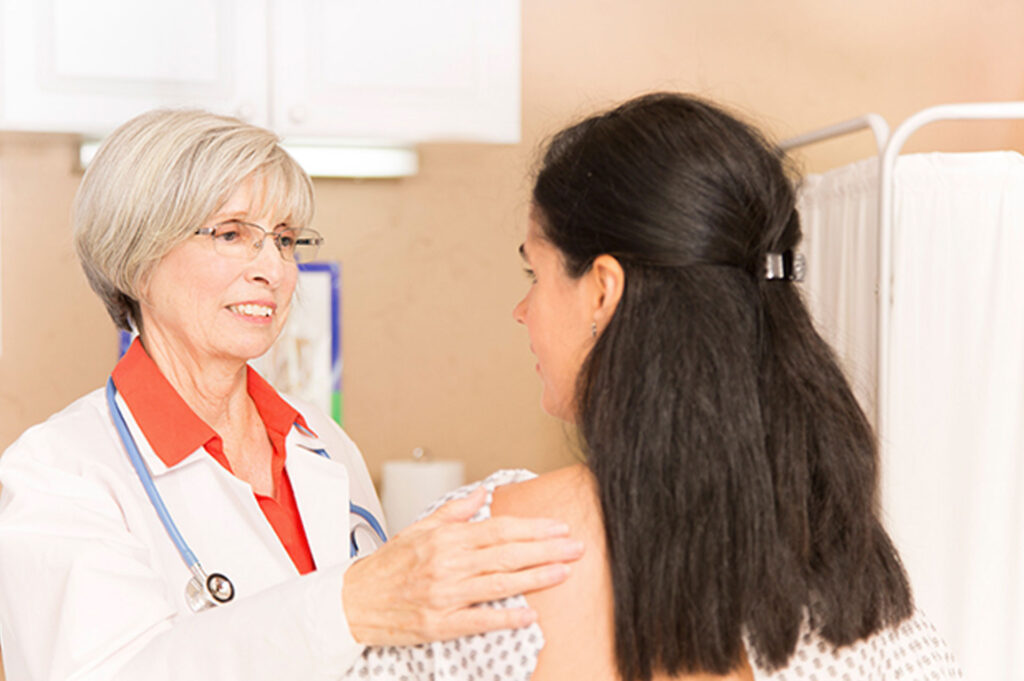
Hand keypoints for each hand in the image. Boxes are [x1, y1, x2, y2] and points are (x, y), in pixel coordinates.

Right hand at [341, 486, 582, 645]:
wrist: (353, 601)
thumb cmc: (388, 566)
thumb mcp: (419, 528)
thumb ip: (456, 511)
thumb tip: (484, 493)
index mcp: (445, 539)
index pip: (499, 529)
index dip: (532, 528)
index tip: (559, 527)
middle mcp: (447, 565)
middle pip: (506, 554)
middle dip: (545, 550)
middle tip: (575, 546)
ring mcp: (445, 595)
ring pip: (499, 585)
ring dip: (535, 578)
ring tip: (563, 572)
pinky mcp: (440, 624)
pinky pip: (480, 620)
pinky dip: (506, 618)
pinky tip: (530, 614)